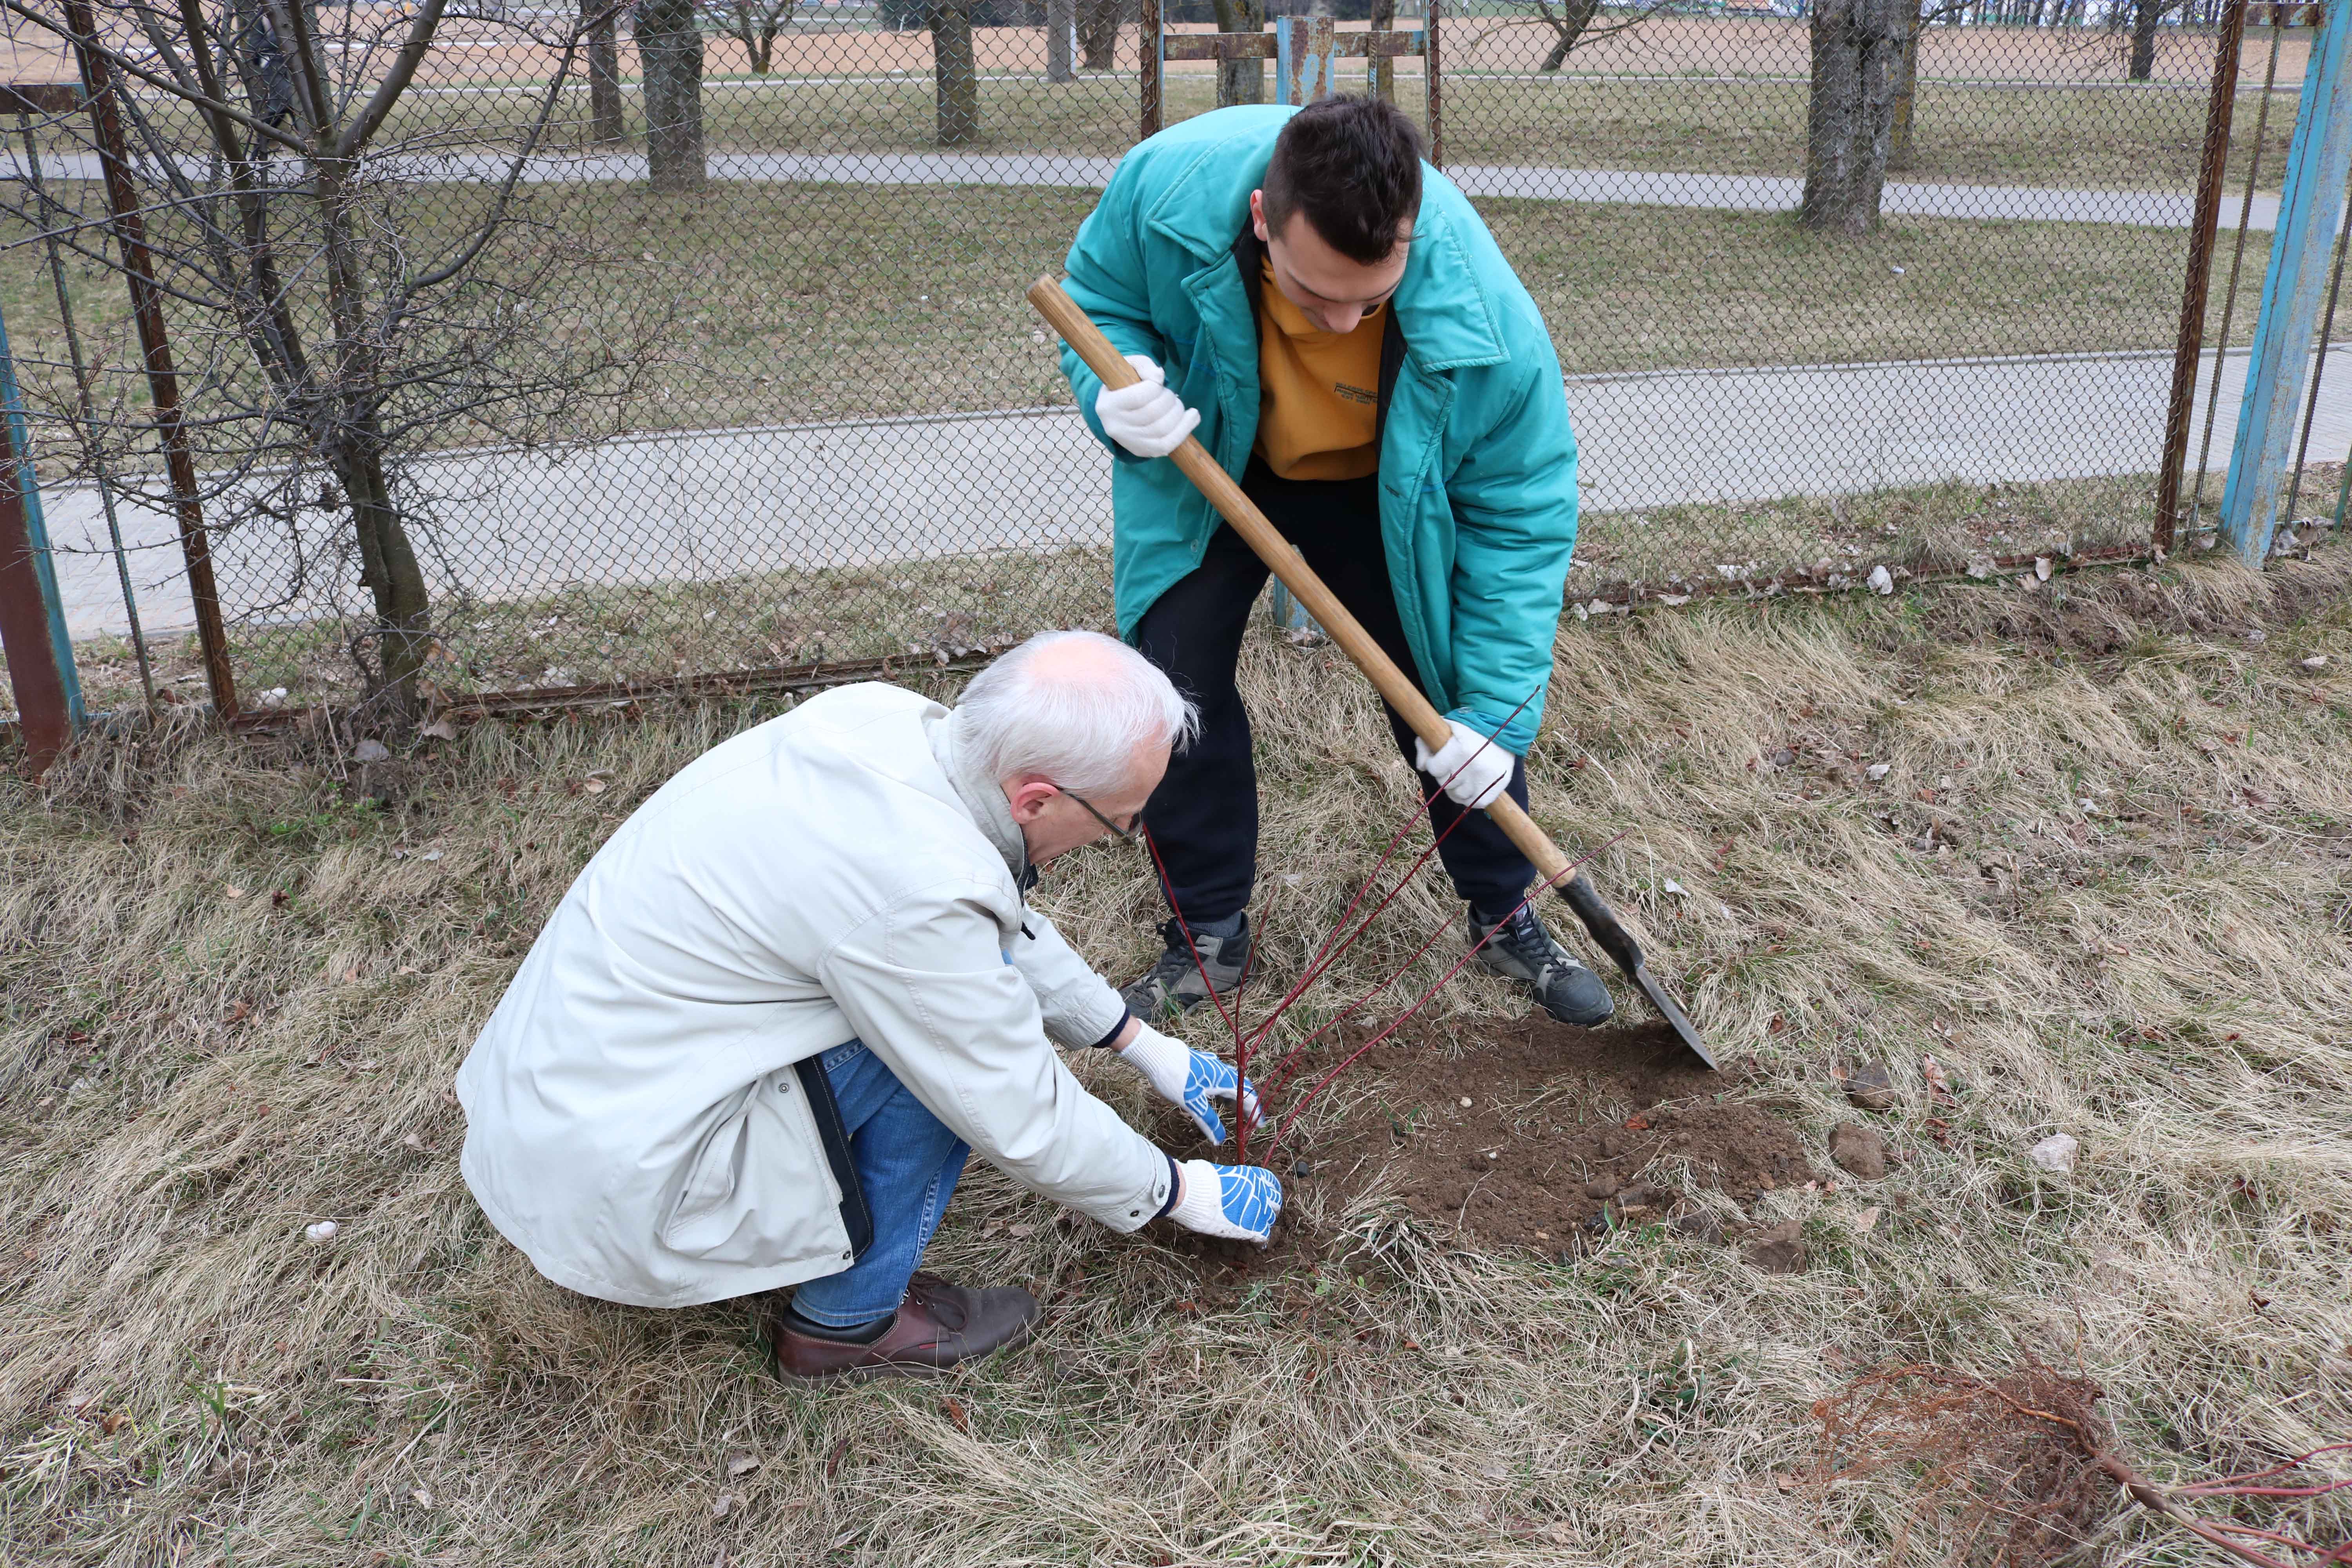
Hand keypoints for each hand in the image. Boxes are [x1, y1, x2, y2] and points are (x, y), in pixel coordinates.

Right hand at [1095, 354, 1199, 458]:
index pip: (1139, 396)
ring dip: (1178, 412)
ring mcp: (1130, 442)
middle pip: (1153, 413)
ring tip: (1177, 405)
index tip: (1157, 382)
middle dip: (1169, 399)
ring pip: (1162, 428)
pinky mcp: (1143, 451)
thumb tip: (1159, 375)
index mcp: (1108, 405)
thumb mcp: (1129, 368)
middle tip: (1169, 395)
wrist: (1116, 413)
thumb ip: (1144, 366)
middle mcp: (1116, 427)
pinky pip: (1167, 445)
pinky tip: (1192, 417)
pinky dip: (1185, 430)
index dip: (1155, 386)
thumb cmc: (1125, 387)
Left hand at [1117, 1022, 1260, 1145]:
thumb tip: (1219, 1139)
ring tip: (1231, 1111)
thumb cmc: (1176, 1078)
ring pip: (1229, 1082)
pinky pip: (1218, 1078)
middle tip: (1247, 1120)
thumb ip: (1208, 1121)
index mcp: (1224, 1079)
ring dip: (1233, 1097)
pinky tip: (1212, 1097)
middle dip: (1246, 1105)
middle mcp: (1221, 1070)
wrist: (1156, 1054)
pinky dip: (1221, 1091)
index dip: (1255, 1111)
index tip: (1260, 1124)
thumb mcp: (1192, 1104)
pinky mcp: (1201, 1064)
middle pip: (1241, 1088)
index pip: (1247, 1096)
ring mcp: (1211, 1066)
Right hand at [1169, 1159, 1282, 1243]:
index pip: (1272, 1184)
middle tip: (1261, 1214)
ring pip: (1269, 1220)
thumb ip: (1226, 1177)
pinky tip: (1258, 1245)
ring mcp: (1258, 1210)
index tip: (1266, 1196)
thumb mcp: (1218, 1171)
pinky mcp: (1252, 1228)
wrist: (1196, 1193)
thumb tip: (1215, 1177)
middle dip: (1269, 1209)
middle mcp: (1260, 1192)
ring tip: (1258, 1229)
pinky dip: (1261, 1242)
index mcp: (1253, 1176)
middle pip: (1274, 1203)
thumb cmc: (1201, 1180)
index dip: (1269, 1191)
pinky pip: (1263, 1237)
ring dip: (1264, 1224)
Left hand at [1414, 720, 1513, 808]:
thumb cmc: (1471, 729)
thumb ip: (1426, 744)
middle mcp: (1473, 767)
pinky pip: (1474, 803)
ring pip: (1457, 795)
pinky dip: (1469, 797)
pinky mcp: (1495, 789)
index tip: (1440, 758)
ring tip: (1462, 776)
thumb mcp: (1446, 728)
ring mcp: (1485, 780)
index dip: (1434, 763)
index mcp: (1460, 749)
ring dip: (1456, 788)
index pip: (1434, 768)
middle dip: (1445, 775)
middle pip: (1445, 783)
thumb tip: (1420, 766)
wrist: (1505, 732)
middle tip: (1454, 765)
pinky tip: (1471, 786)